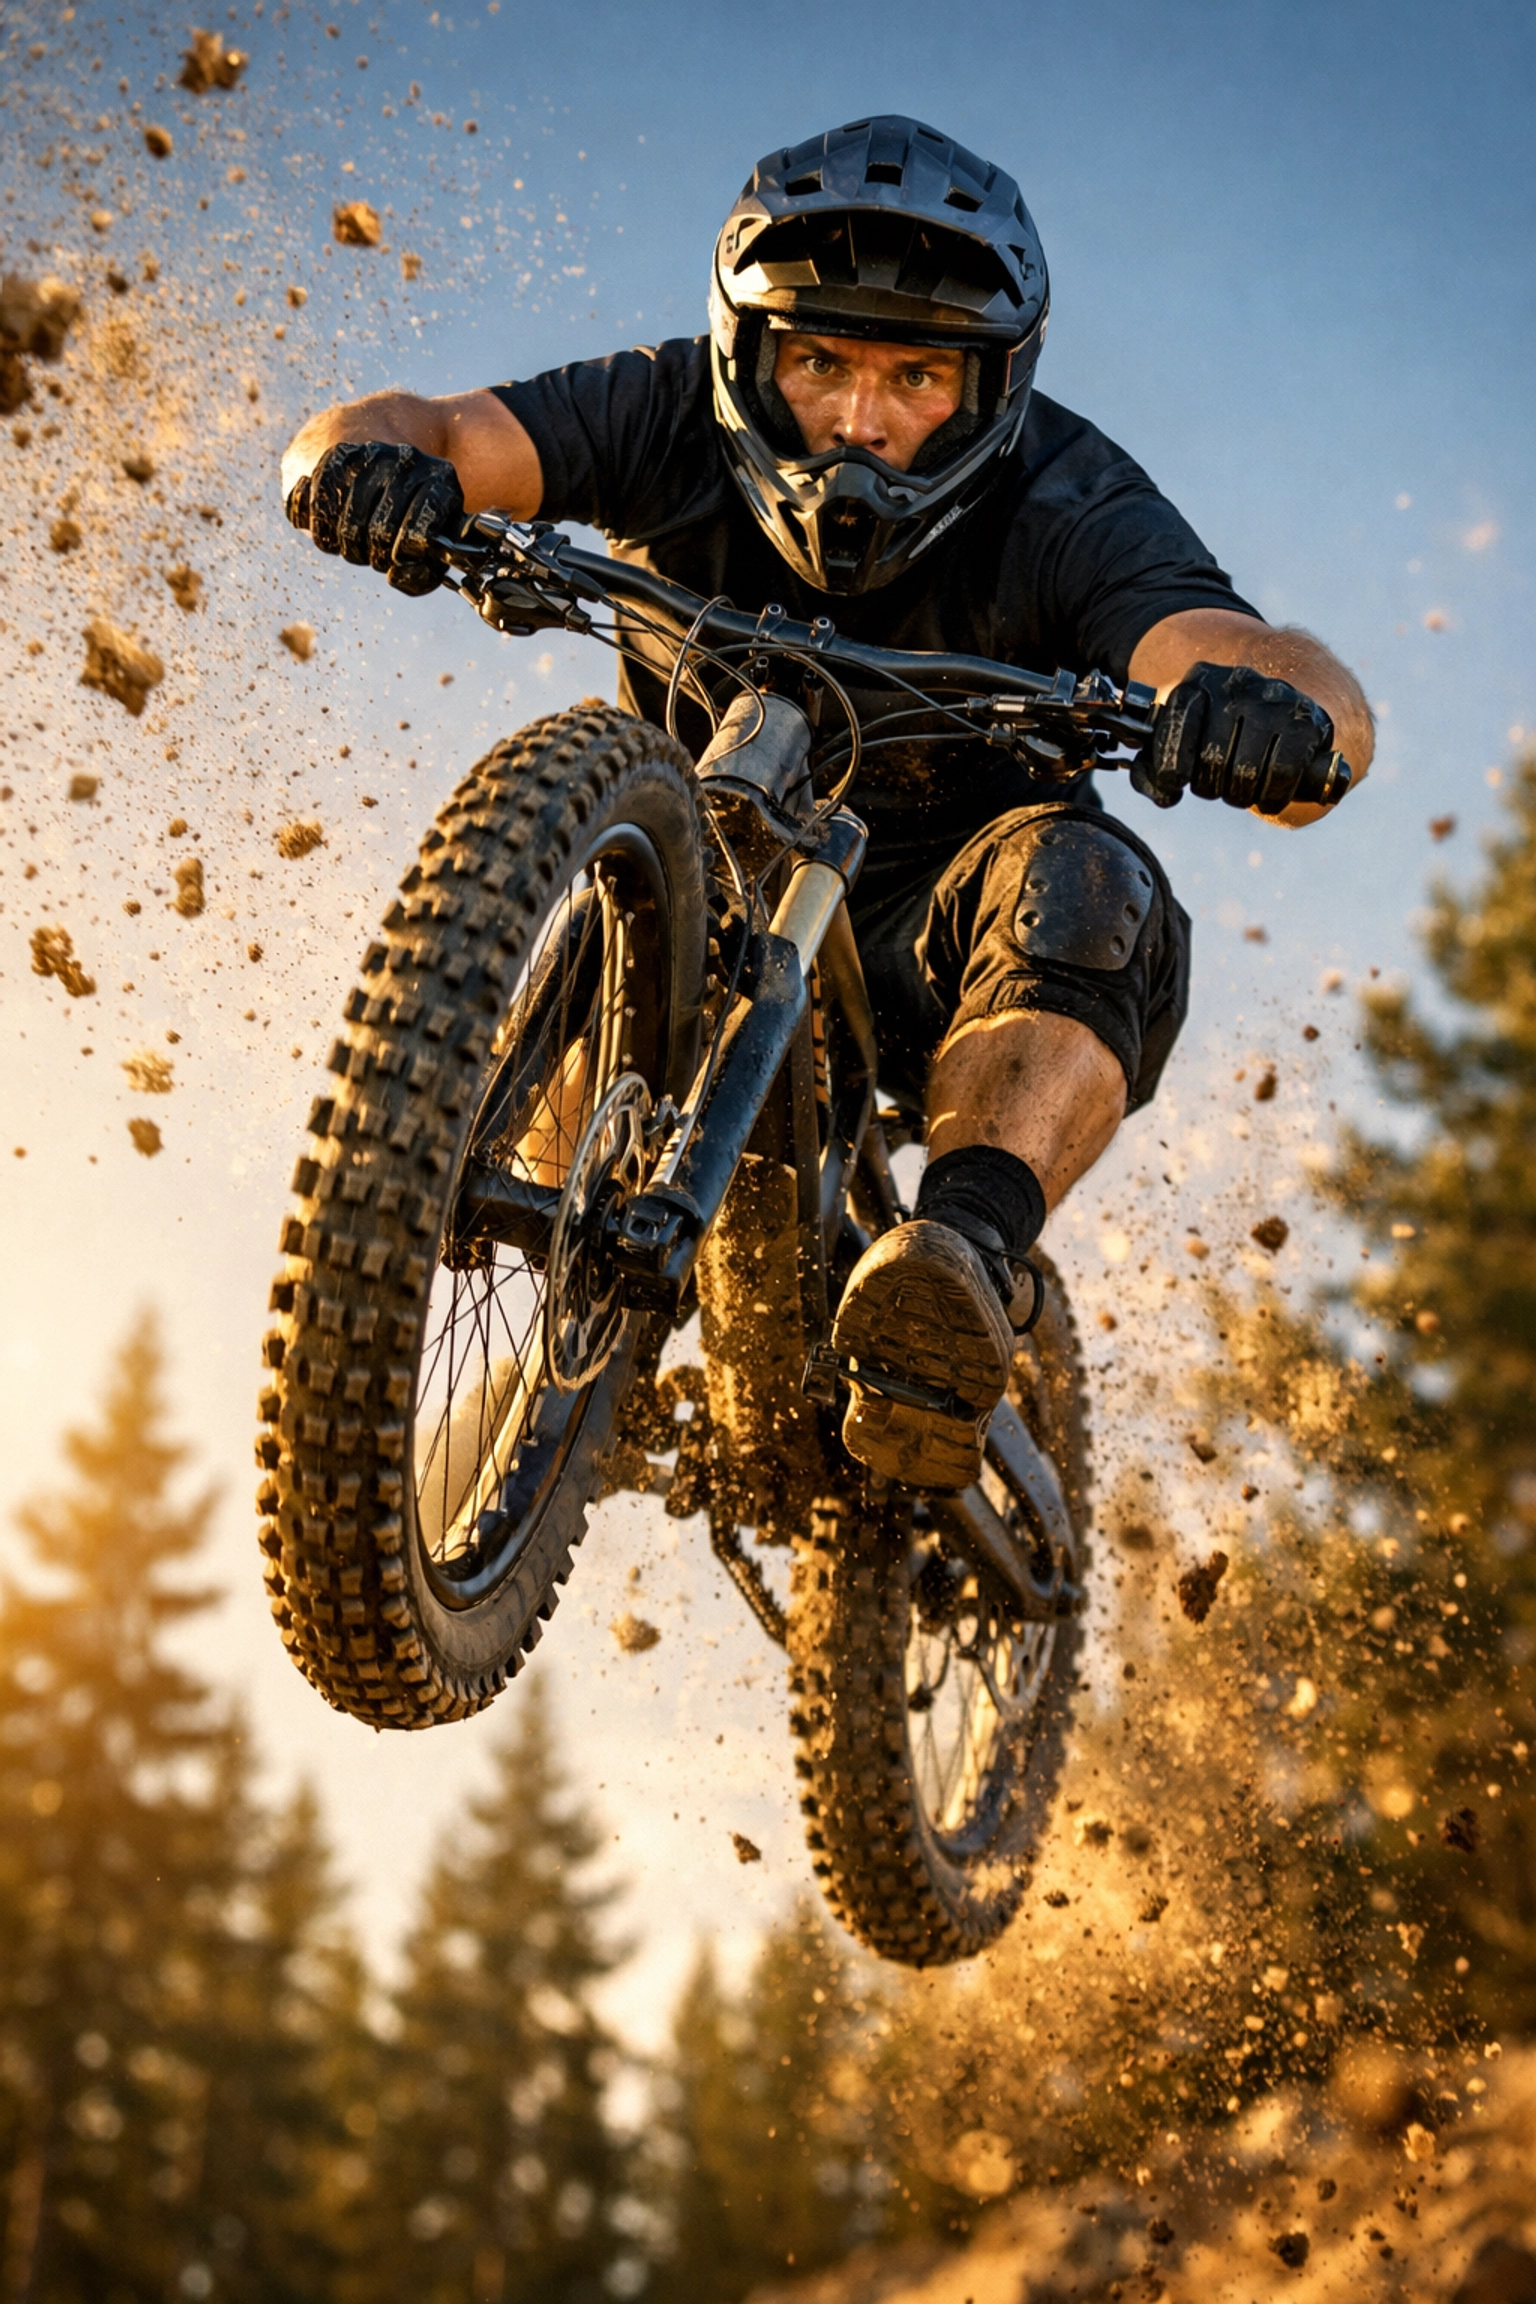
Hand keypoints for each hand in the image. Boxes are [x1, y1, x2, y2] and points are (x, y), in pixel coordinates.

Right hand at [284, 440, 464, 595]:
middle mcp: (409, 460)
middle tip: (377, 554)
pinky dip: (320, 530)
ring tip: (359, 544)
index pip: (418, 534)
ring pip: (348, 525)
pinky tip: (332, 532)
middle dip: (375, 557)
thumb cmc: (417, 527)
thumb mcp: (431, 553)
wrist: (392, 478)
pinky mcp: (340, 454)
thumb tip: (396, 576)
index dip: (404, 557)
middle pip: (380, 532)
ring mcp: (373, 454)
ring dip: (348, 548)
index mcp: (442, 481)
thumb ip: (422, 576)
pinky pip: (319, 504)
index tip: (401, 558)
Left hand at [1133, 661, 1335, 813]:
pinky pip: (1282, 774)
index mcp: (1198, 681)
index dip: (1171, 765)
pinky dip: (1271, 797)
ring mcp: (1276, 698)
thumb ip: (1150, 773)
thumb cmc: (1218, 738)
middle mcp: (1238, 682)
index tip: (1175, 782)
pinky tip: (1267, 794)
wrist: (1278, 715)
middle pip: (1212, 758)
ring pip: (1246, 771)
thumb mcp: (1179, 746)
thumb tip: (1164, 793)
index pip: (1177, 723)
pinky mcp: (1309, 721)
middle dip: (1210, 786)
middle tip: (1217, 783)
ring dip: (1240, 795)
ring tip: (1242, 788)